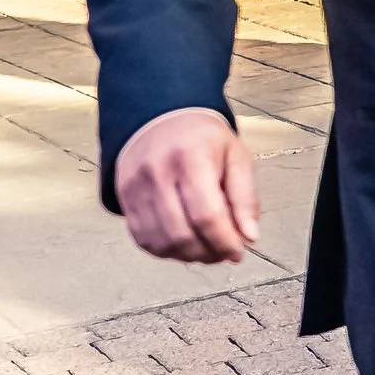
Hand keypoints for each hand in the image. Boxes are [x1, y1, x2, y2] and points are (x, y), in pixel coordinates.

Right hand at [115, 108, 258, 263]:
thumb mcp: (236, 156)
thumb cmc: (204, 140)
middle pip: (182, 233)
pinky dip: (167, 251)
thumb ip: (245, 197)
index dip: (224, 241)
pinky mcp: (125, 199)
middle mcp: (157, 172)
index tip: (238, 252)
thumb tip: (249, 237)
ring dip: (189, 256)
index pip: (206, 215)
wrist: (160, 118)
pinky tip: (185, 245)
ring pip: (162, 242)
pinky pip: (144, 239)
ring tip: (208, 251)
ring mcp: (136, 187)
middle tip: (224, 253)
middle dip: (208, 253)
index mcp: (190, 157)